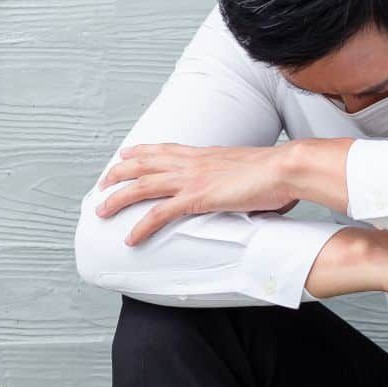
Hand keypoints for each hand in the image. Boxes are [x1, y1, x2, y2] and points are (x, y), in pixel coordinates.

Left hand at [93, 143, 295, 244]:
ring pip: (142, 185)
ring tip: (101, 211)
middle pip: (144, 163)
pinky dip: (141, 226)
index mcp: (205, 154)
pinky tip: (130, 238)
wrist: (285, 168)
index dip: (141, 150)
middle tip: (102, 184)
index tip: (125, 153)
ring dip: (118, 198)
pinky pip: (159, 214)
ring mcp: (192, 179)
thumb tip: (249, 195)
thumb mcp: (251, 174)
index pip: (165, 149)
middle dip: (118, 173)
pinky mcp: (197, 198)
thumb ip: (240, 183)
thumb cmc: (277, 173)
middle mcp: (193, 162)